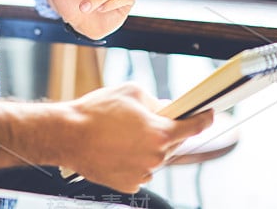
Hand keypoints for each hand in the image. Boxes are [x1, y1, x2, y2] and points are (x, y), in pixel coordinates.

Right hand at [60, 83, 213, 192]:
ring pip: (156, 158)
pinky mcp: (128, 184)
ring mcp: (142, 173)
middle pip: (174, 143)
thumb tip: (166, 108)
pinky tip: (119, 149)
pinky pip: (141, 171)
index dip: (204, 119)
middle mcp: (155, 157)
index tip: (208, 115)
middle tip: (150, 119)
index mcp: (160, 133)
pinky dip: (135, 161)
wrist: (68, 135)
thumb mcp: (131, 92)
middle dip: (167, 130)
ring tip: (125, 134)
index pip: (194, 127)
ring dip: (149, 147)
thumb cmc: (95, 113)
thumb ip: (155, 101)